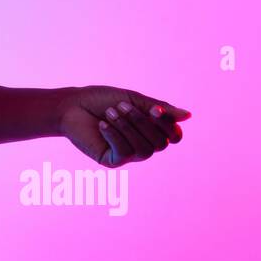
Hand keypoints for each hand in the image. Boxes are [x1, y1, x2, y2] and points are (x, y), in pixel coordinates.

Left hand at [56, 85, 190, 167]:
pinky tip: (102, 124)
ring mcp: (128, 155)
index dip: (168, 126)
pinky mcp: (112, 160)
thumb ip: (159, 110)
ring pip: (144, 150)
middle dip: (142, 122)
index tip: (155, 109)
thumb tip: (188, 116)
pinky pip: (124, 153)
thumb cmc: (101, 100)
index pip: (173, 136)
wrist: (71, 106)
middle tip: (121, 105)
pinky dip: (114, 135)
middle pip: (160, 143)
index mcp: (150, 130)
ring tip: (110, 112)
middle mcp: (143, 145)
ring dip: (127, 128)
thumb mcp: (133, 100)